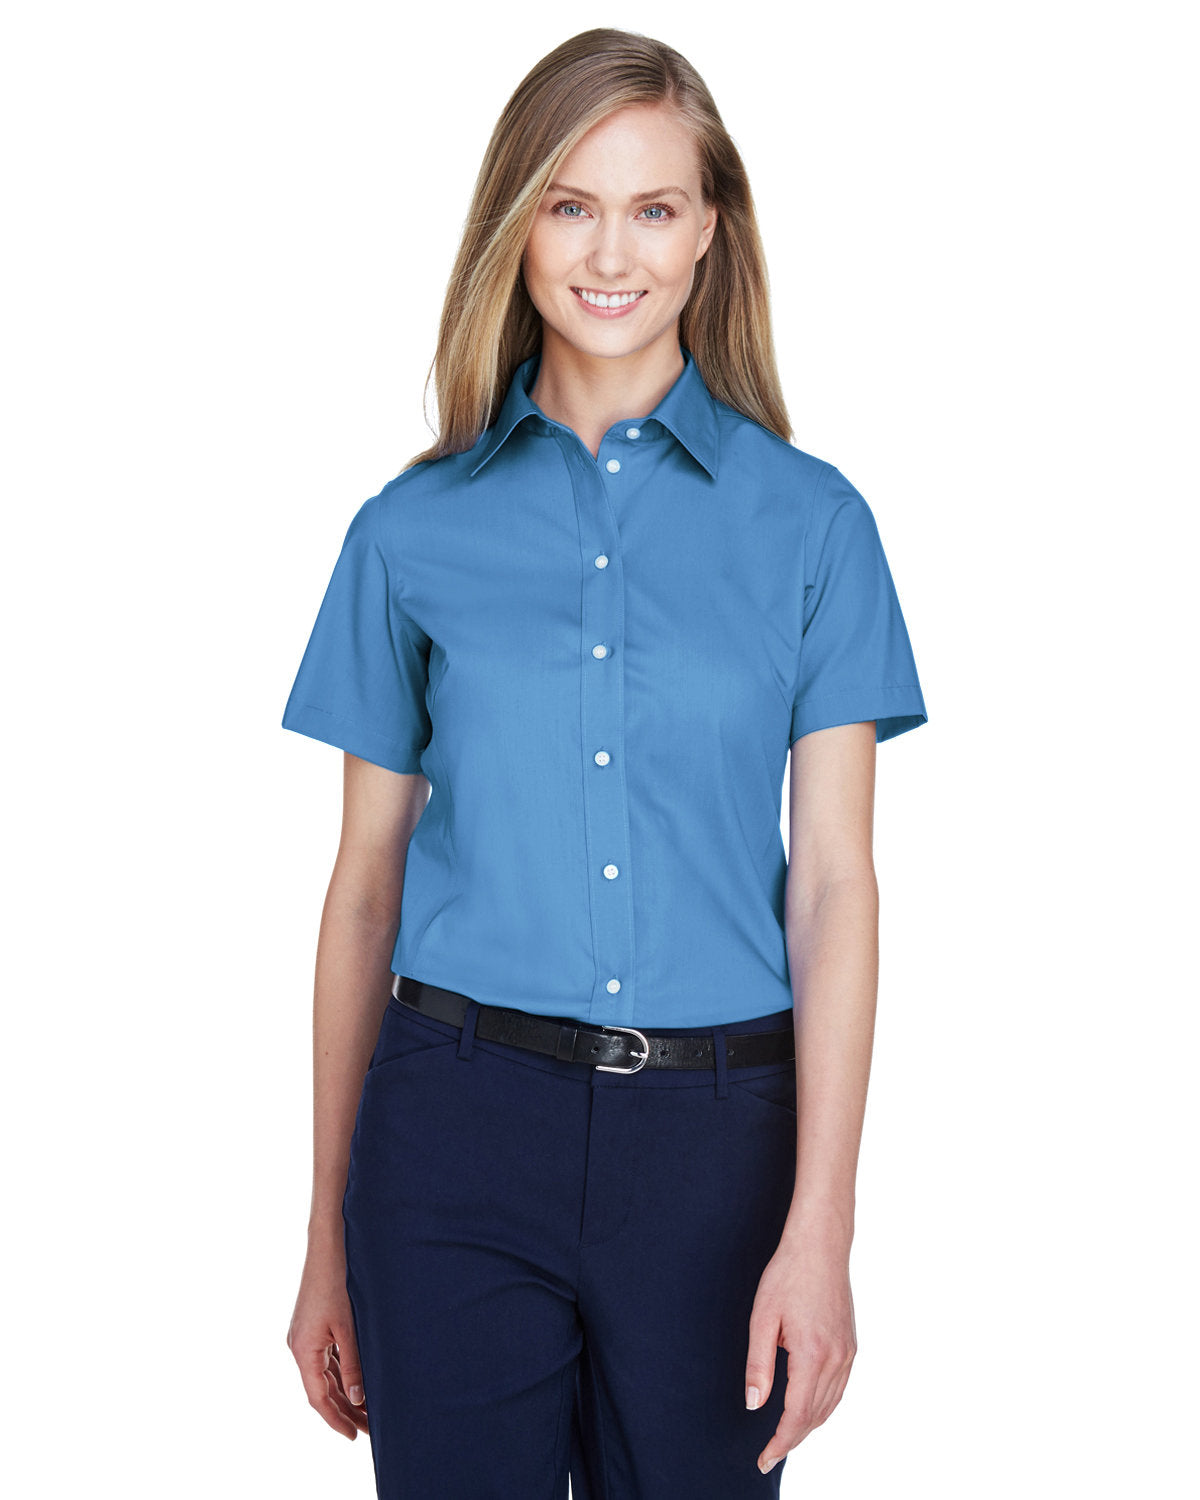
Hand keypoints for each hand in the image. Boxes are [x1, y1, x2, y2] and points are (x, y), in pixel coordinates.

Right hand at [287, 1242, 368, 1439]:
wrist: (329, 1244)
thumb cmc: (338, 1281)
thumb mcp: (349, 1326)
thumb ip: (353, 1363)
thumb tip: (357, 1397)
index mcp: (304, 1349)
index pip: (318, 1397)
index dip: (336, 1419)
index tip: (354, 1437)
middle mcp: (300, 1345)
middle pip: (321, 1389)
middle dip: (344, 1410)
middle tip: (370, 1428)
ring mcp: (305, 1335)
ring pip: (324, 1374)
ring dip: (344, 1392)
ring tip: (368, 1409)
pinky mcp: (313, 1325)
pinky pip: (326, 1358)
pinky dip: (341, 1373)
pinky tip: (359, 1380)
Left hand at [744, 1231, 856, 1474]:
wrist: (820, 1245)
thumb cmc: (787, 1275)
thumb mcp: (762, 1318)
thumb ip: (759, 1364)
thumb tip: (754, 1404)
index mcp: (812, 1354)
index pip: (796, 1415)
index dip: (780, 1442)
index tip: (764, 1460)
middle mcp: (836, 1359)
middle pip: (814, 1416)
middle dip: (792, 1440)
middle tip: (768, 1456)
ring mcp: (847, 1353)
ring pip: (829, 1406)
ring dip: (808, 1426)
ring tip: (784, 1439)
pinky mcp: (850, 1345)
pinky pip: (838, 1389)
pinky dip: (823, 1408)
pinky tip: (808, 1410)